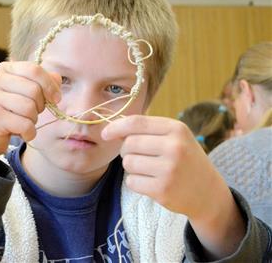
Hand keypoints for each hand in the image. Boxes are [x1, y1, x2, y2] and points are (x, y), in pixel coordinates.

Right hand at [0, 61, 60, 169]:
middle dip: (40, 106)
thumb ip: (40, 83)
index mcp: (4, 69)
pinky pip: (25, 124)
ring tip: (24, 124)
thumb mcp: (21, 95)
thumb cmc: (4, 114)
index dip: (50, 85)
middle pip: (34, 89)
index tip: (56, 98)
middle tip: (32, 115)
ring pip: (30, 107)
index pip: (34, 69)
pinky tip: (22, 134)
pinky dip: (29, 133)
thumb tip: (57, 77)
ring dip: (33, 120)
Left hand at [102, 115, 244, 257]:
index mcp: (176, 129)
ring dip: (132, 168)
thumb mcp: (175, 137)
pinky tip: (151, 183)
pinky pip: (131, 181)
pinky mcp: (163, 190)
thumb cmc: (184, 159)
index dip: (116, 127)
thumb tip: (112, 128)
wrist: (207, 192)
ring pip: (128, 163)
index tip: (105, 134)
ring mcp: (169, 170)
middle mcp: (174, 147)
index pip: (136, 123)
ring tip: (149, 170)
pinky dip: (136, 182)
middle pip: (129, 144)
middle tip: (140, 157)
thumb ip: (147, 130)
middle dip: (127, 151)